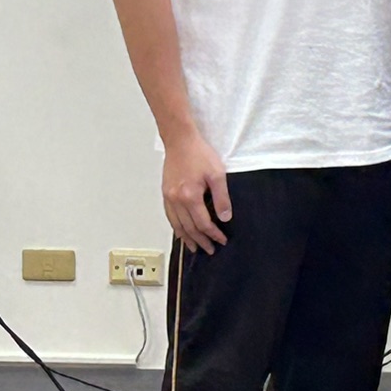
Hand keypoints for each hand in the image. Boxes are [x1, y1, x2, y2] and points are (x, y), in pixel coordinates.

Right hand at [162, 134, 231, 251]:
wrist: (180, 140)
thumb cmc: (199, 153)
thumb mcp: (217, 174)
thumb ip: (221, 197)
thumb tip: (224, 218)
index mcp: (190, 196)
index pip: (203, 223)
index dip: (213, 234)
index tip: (222, 240)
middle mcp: (176, 200)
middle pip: (189, 228)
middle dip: (200, 241)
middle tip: (210, 250)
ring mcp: (169, 197)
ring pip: (177, 225)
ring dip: (187, 238)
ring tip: (194, 248)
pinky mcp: (165, 193)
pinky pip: (170, 216)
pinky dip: (176, 227)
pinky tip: (181, 232)